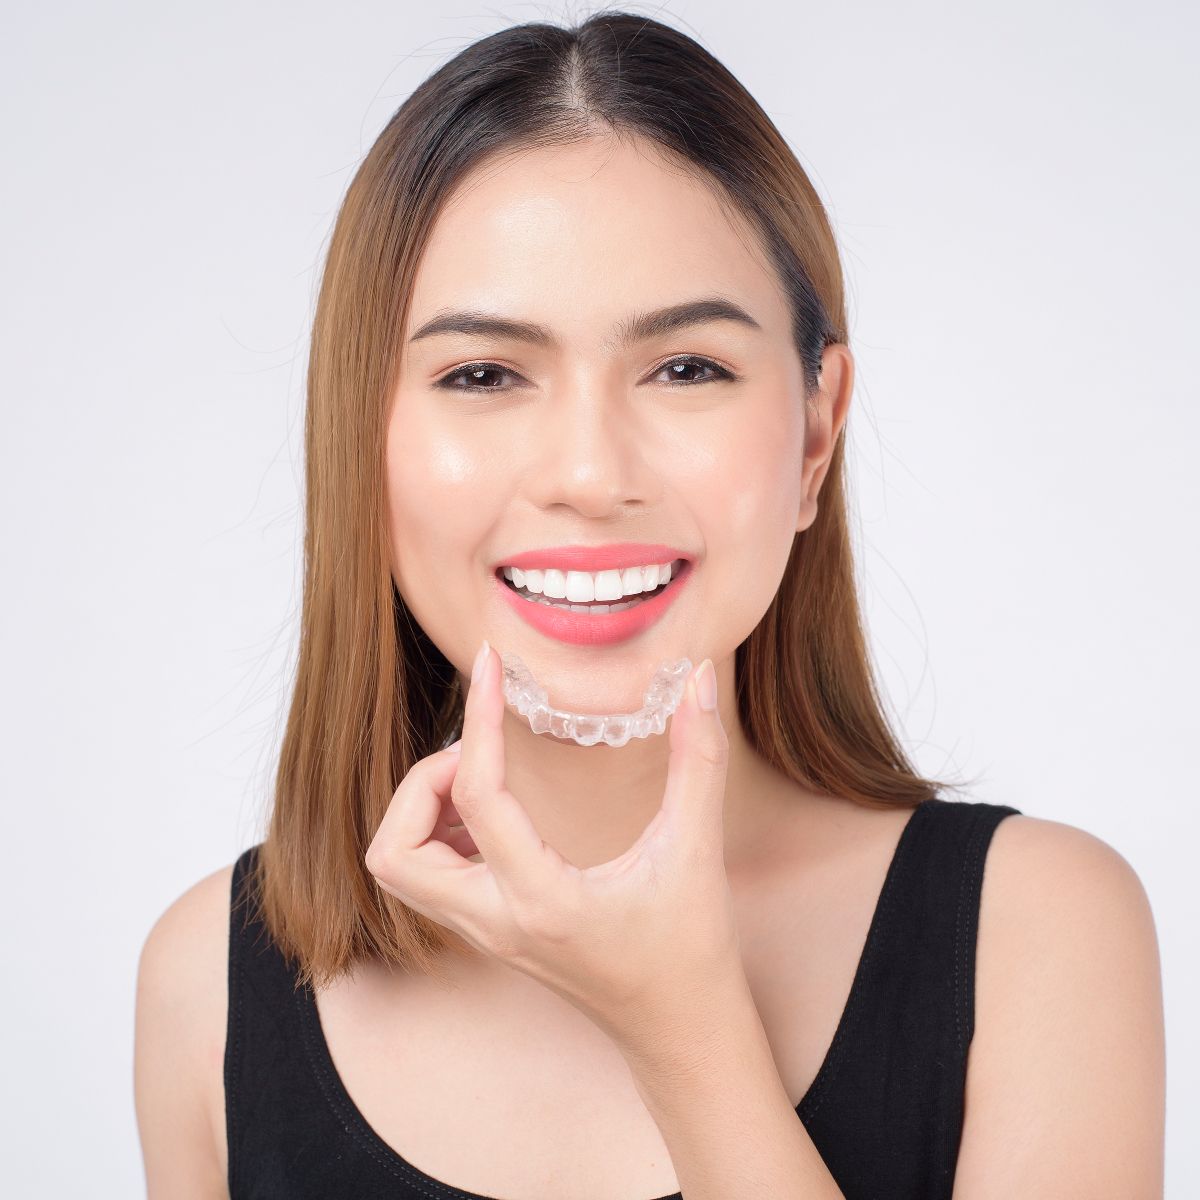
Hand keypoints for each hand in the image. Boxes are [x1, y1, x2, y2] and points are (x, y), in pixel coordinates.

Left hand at [364, 641, 740, 1053]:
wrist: (681, 1030)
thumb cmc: (690, 949)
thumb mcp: (697, 850)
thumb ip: (699, 759)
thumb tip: (696, 679)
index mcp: (542, 899)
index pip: (477, 796)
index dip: (478, 718)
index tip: (490, 665)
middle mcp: (496, 922)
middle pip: (394, 852)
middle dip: (421, 784)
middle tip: (480, 751)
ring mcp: (485, 935)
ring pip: (397, 870)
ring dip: (420, 811)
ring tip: (484, 776)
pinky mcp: (489, 934)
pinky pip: (425, 879)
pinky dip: (435, 833)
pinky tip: (493, 813)